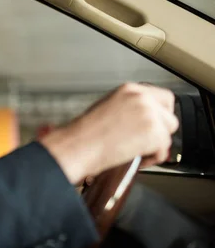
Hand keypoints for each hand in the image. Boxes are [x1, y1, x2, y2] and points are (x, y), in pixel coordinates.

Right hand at [40, 83, 178, 184]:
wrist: (78, 145)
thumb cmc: (84, 132)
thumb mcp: (106, 107)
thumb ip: (127, 107)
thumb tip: (138, 119)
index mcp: (129, 89)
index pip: (161, 96)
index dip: (159, 112)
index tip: (154, 122)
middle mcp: (142, 98)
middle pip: (169, 112)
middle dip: (161, 127)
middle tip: (148, 138)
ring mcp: (150, 115)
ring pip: (169, 130)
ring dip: (157, 143)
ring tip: (138, 149)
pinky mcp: (154, 133)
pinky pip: (164, 149)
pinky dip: (152, 158)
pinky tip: (136, 157)